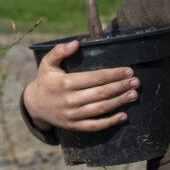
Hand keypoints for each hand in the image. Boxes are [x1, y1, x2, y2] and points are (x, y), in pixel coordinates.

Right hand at [22, 39, 138, 132]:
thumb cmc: (45, 81)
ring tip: (134, 94)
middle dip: (121, 86)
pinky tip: (123, 116)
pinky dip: (110, 122)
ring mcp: (72, 115)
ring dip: (120, 102)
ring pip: (101, 109)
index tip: (128, 71)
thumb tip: (76, 43)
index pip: (95, 77)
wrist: (34, 105)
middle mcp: (70, 99)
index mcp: (65, 82)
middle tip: (136, 82)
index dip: (114, 74)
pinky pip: (95, 126)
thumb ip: (59, 51)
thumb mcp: (47, 63)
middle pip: (102, 93)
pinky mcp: (74, 126)